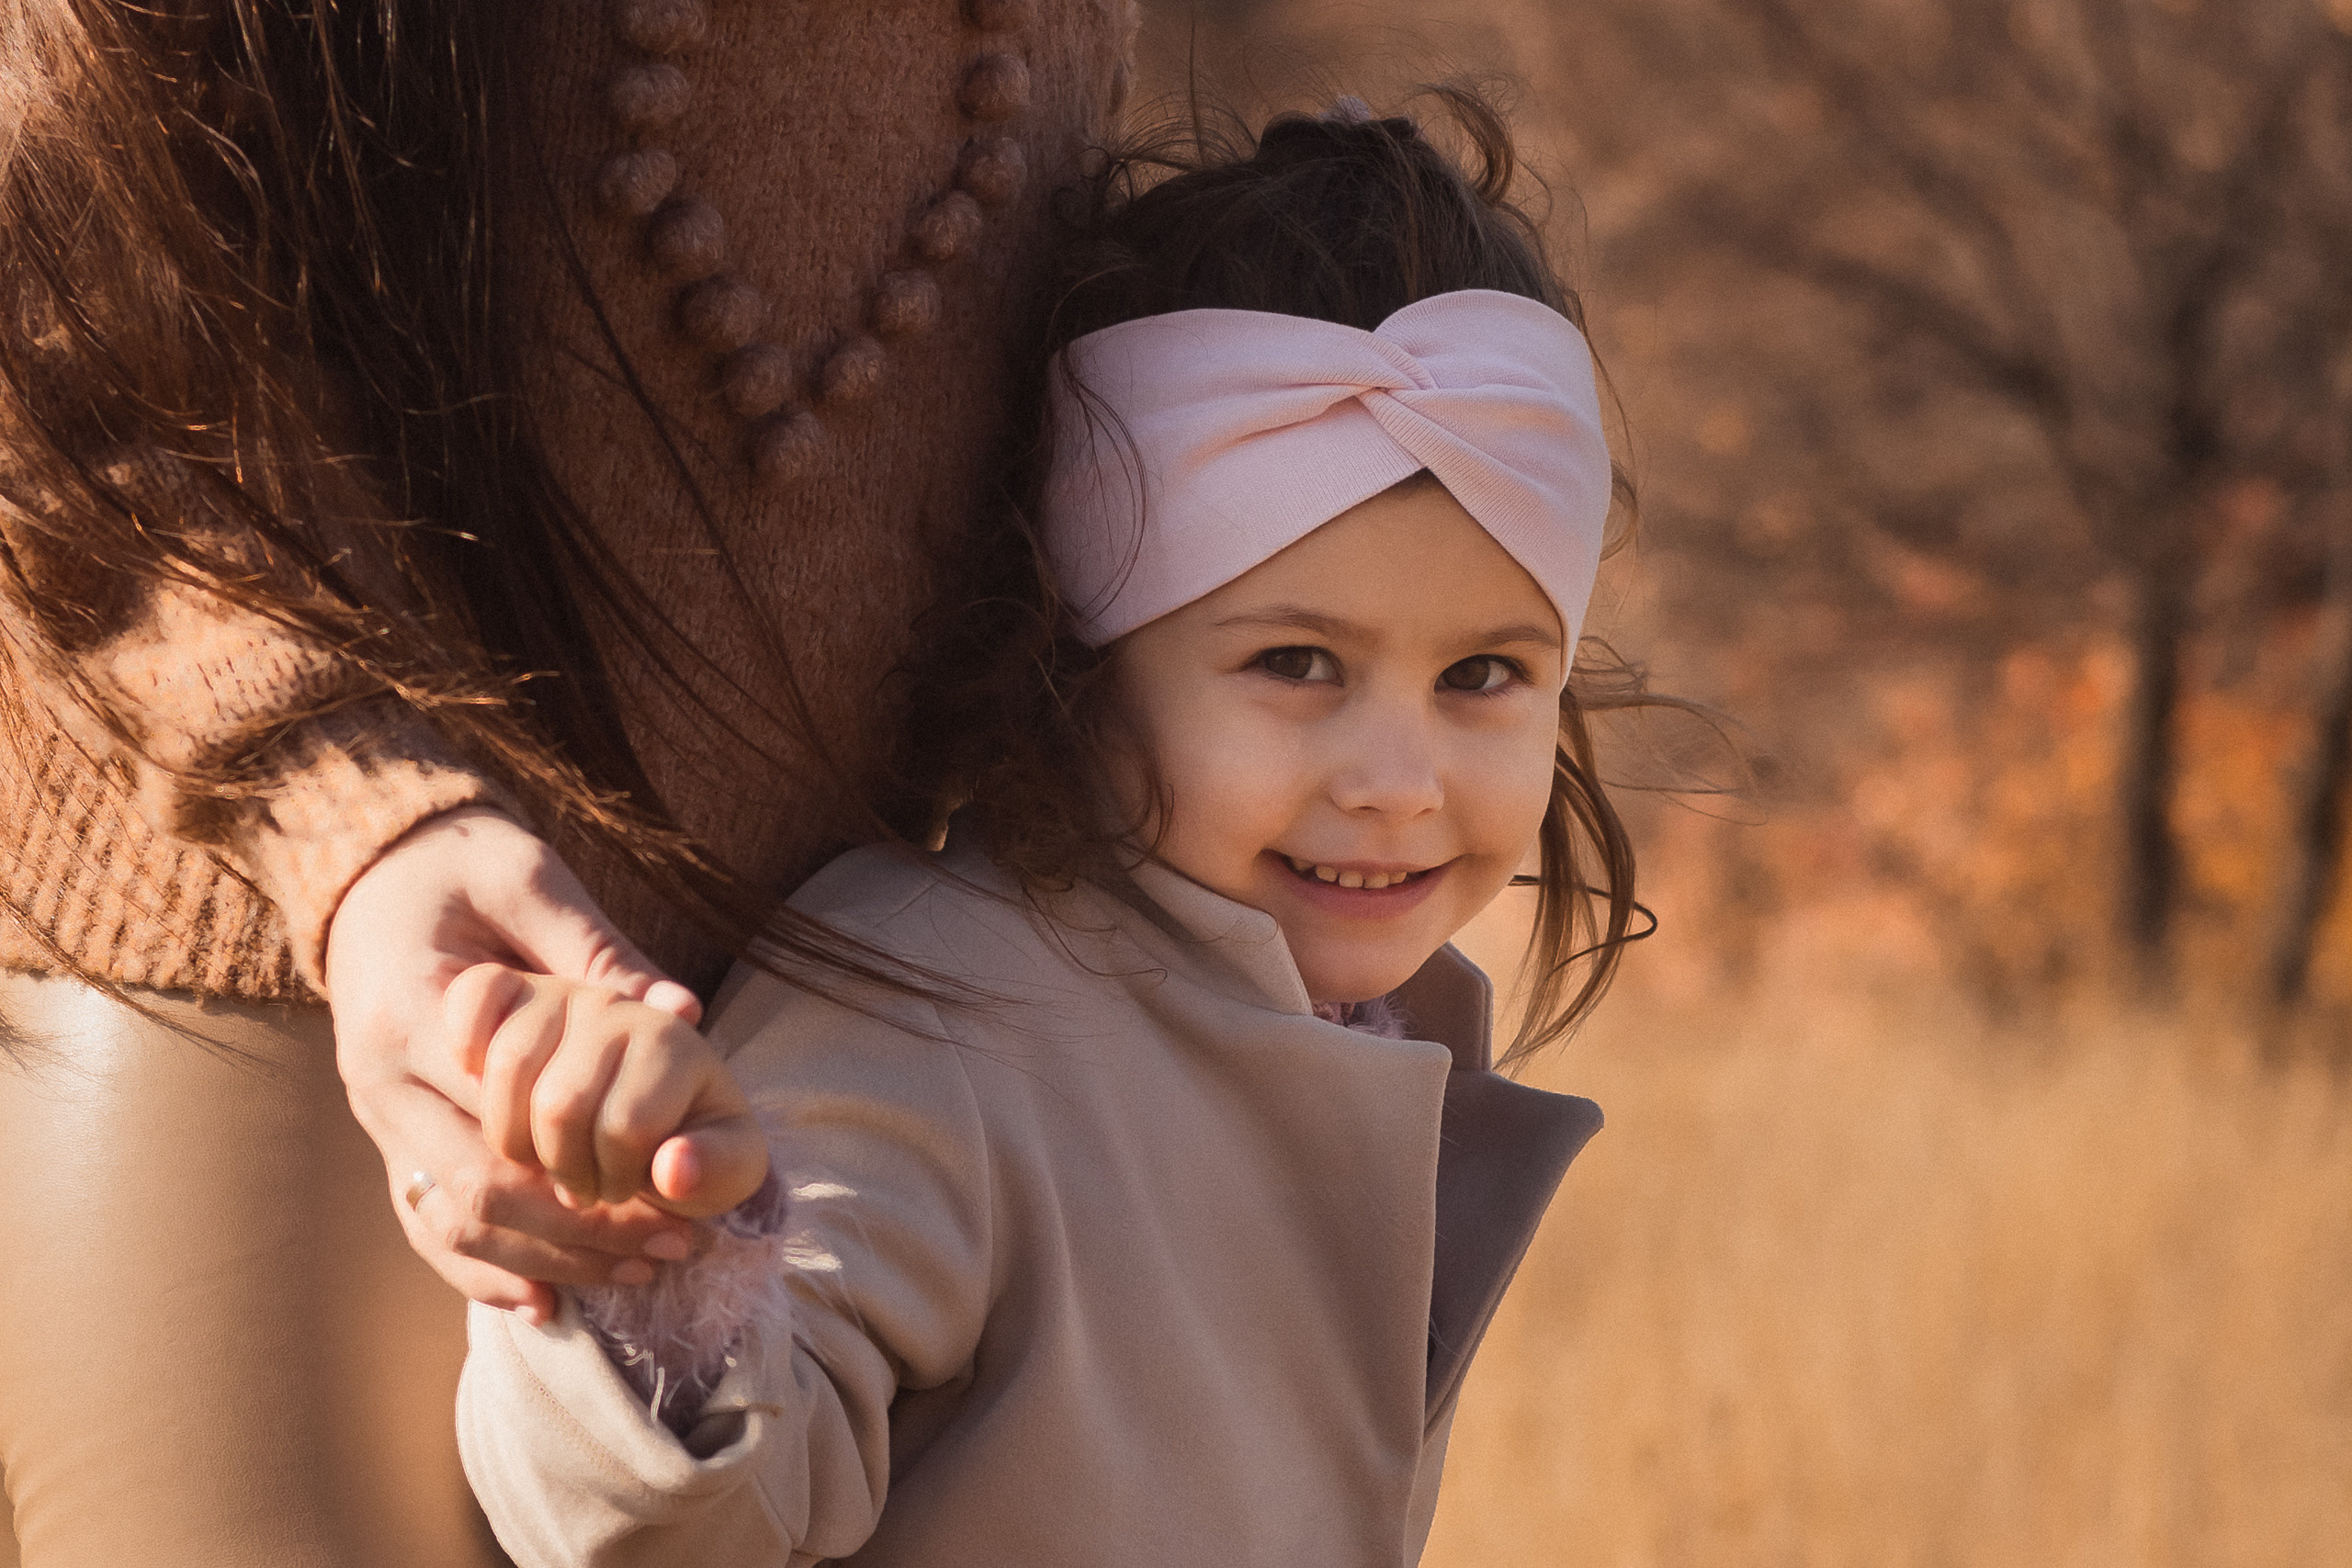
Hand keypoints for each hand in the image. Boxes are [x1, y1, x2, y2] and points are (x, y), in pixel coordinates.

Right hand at [326, 807, 705, 1320]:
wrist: (372, 871)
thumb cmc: (461, 867)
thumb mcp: (530, 880)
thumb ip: (598, 952)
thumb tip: (683, 1014)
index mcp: (414, 1012)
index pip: (504, 1123)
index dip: (594, 1172)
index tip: (674, 1196)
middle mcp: (380, 1079)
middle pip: (477, 1190)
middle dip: (580, 1231)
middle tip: (674, 1247)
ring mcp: (376, 1115)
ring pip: (449, 1221)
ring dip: (544, 1259)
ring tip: (638, 1272)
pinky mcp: (387, 1134)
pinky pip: (424, 1221)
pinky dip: (483, 1267)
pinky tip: (551, 1301)